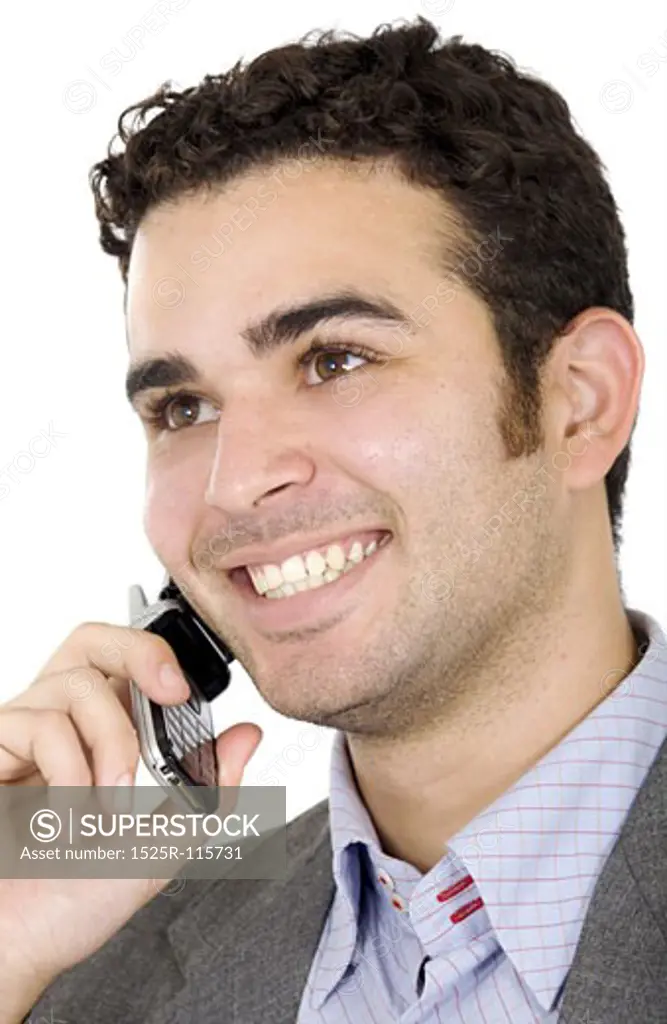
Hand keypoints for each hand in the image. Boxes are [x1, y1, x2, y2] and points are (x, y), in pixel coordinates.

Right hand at [0, 618, 261, 1016]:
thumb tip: (248, 734)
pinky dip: (69, 771)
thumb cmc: (73, 903)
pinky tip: (68, 816)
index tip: (186, 692)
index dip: (156, 658)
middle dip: (139, 654)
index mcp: (96, 736)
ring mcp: (19, 733)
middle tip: (169, 694)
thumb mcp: (163, 845)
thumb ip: (210, 790)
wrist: (18, 949)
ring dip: (112, 745)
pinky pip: (36, 723)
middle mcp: (57, 724)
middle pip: (92, 641)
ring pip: (76, 682)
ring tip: (109, 805)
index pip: (123, 663)